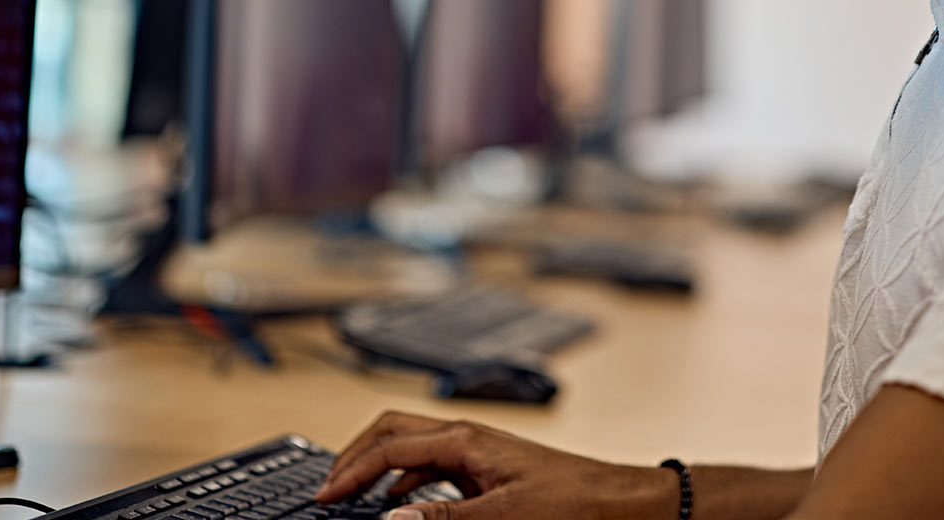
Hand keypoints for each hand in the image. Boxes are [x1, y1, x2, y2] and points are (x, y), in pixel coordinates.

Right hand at [314, 410, 676, 519]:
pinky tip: (400, 508)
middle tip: (328, 488)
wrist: (619, 500)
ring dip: (378, 471)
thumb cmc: (574, 500)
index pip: (389, 445)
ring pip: (411, 451)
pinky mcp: (486, 471)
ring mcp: (476, 452)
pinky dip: (405, 485)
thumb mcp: (502, 516)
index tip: (324, 495)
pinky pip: (432, 470)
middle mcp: (467, 438)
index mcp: (466, 438)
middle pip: (393, 432)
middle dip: (355, 456)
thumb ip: (442, 517)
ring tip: (352, 499)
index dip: (350, 471)